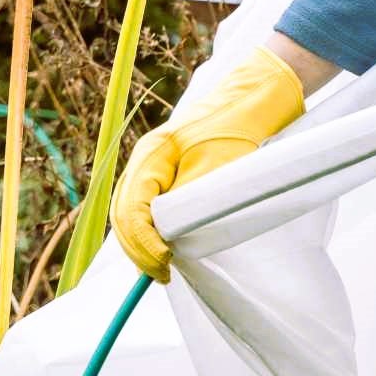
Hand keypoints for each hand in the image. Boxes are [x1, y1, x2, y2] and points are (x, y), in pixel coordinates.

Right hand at [110, 45, 304, 281]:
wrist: (251, 101)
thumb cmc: (237, 130)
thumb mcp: (217, 168)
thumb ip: (190, 200)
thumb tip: (169, 236)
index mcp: (151, 155)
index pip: (132, 209)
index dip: (145, 242)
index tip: (165, 263)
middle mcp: (144, 160)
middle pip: (124, 213)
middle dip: (139, 248)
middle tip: (162, 274)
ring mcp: (152, 166)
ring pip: (131, 212)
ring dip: (141, 243)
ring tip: (159, 268)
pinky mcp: (166, 173)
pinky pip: (145, 207)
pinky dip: (149, 231)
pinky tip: (163, 250)